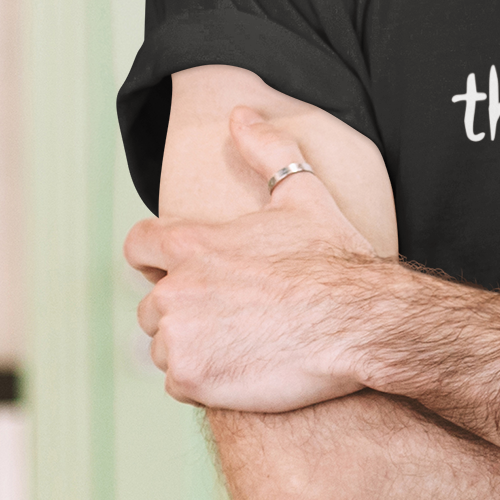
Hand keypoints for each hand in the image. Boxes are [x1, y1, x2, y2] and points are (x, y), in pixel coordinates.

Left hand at [125, 108, 383, 410]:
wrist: (358, 324)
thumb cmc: (335, 262)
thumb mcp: (304, 198)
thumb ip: (267, 152)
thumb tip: (240, 115)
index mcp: (192, 243)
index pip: (140, 246)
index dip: (157, 260)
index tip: (184, 273)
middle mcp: (173, 288)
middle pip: (154, 306)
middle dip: (188, 313)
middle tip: (237, 320)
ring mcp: (179, 336)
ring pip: (167, 347)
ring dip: (198, 349)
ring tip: (248, 346)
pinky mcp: (192, 378)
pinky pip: (182, 384)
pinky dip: (208, 382)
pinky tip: (248, 370)